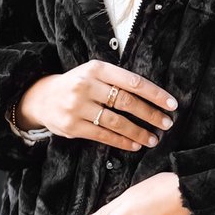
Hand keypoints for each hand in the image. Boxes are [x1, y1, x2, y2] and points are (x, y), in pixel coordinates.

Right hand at [15, 61, 177, 152]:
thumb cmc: (77, 85)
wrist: (42, 97)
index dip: (155, 93)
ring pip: (116, 121)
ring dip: (138, 132)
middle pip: (126, 101)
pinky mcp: (72, 126)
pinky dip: (122, 141)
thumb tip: (153, 97)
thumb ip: (117, 81)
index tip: (172, 104)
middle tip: (167, 123)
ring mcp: (77, 107)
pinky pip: (103, 135)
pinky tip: (134, 145)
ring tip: (153, 139)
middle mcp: (86, 85)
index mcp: (96, 69)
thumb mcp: (94, 74)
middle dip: (150, 114)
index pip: (132, 81)